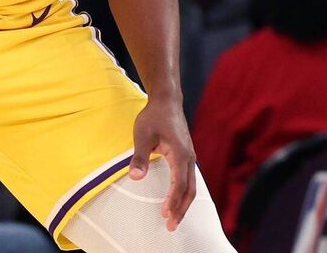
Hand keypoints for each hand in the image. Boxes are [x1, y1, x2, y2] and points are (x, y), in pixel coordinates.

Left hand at [129, 97, 196, 231]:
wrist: (166, 101)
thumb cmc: (153, 116)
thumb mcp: (142, 135)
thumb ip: (139, 157)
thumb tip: (134, 177)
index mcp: (180, 154)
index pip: (179, 184)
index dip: (172, 200)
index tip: (165, 214)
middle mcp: (189, 158)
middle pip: (189, 190)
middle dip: (181, 210)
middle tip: (171, 226)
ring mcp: (190, 158)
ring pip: (191, 187)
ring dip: (183, 204)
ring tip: (173, 219)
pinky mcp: (186, 157)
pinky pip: (189, 180)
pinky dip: (184, 194)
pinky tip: (176, 201)